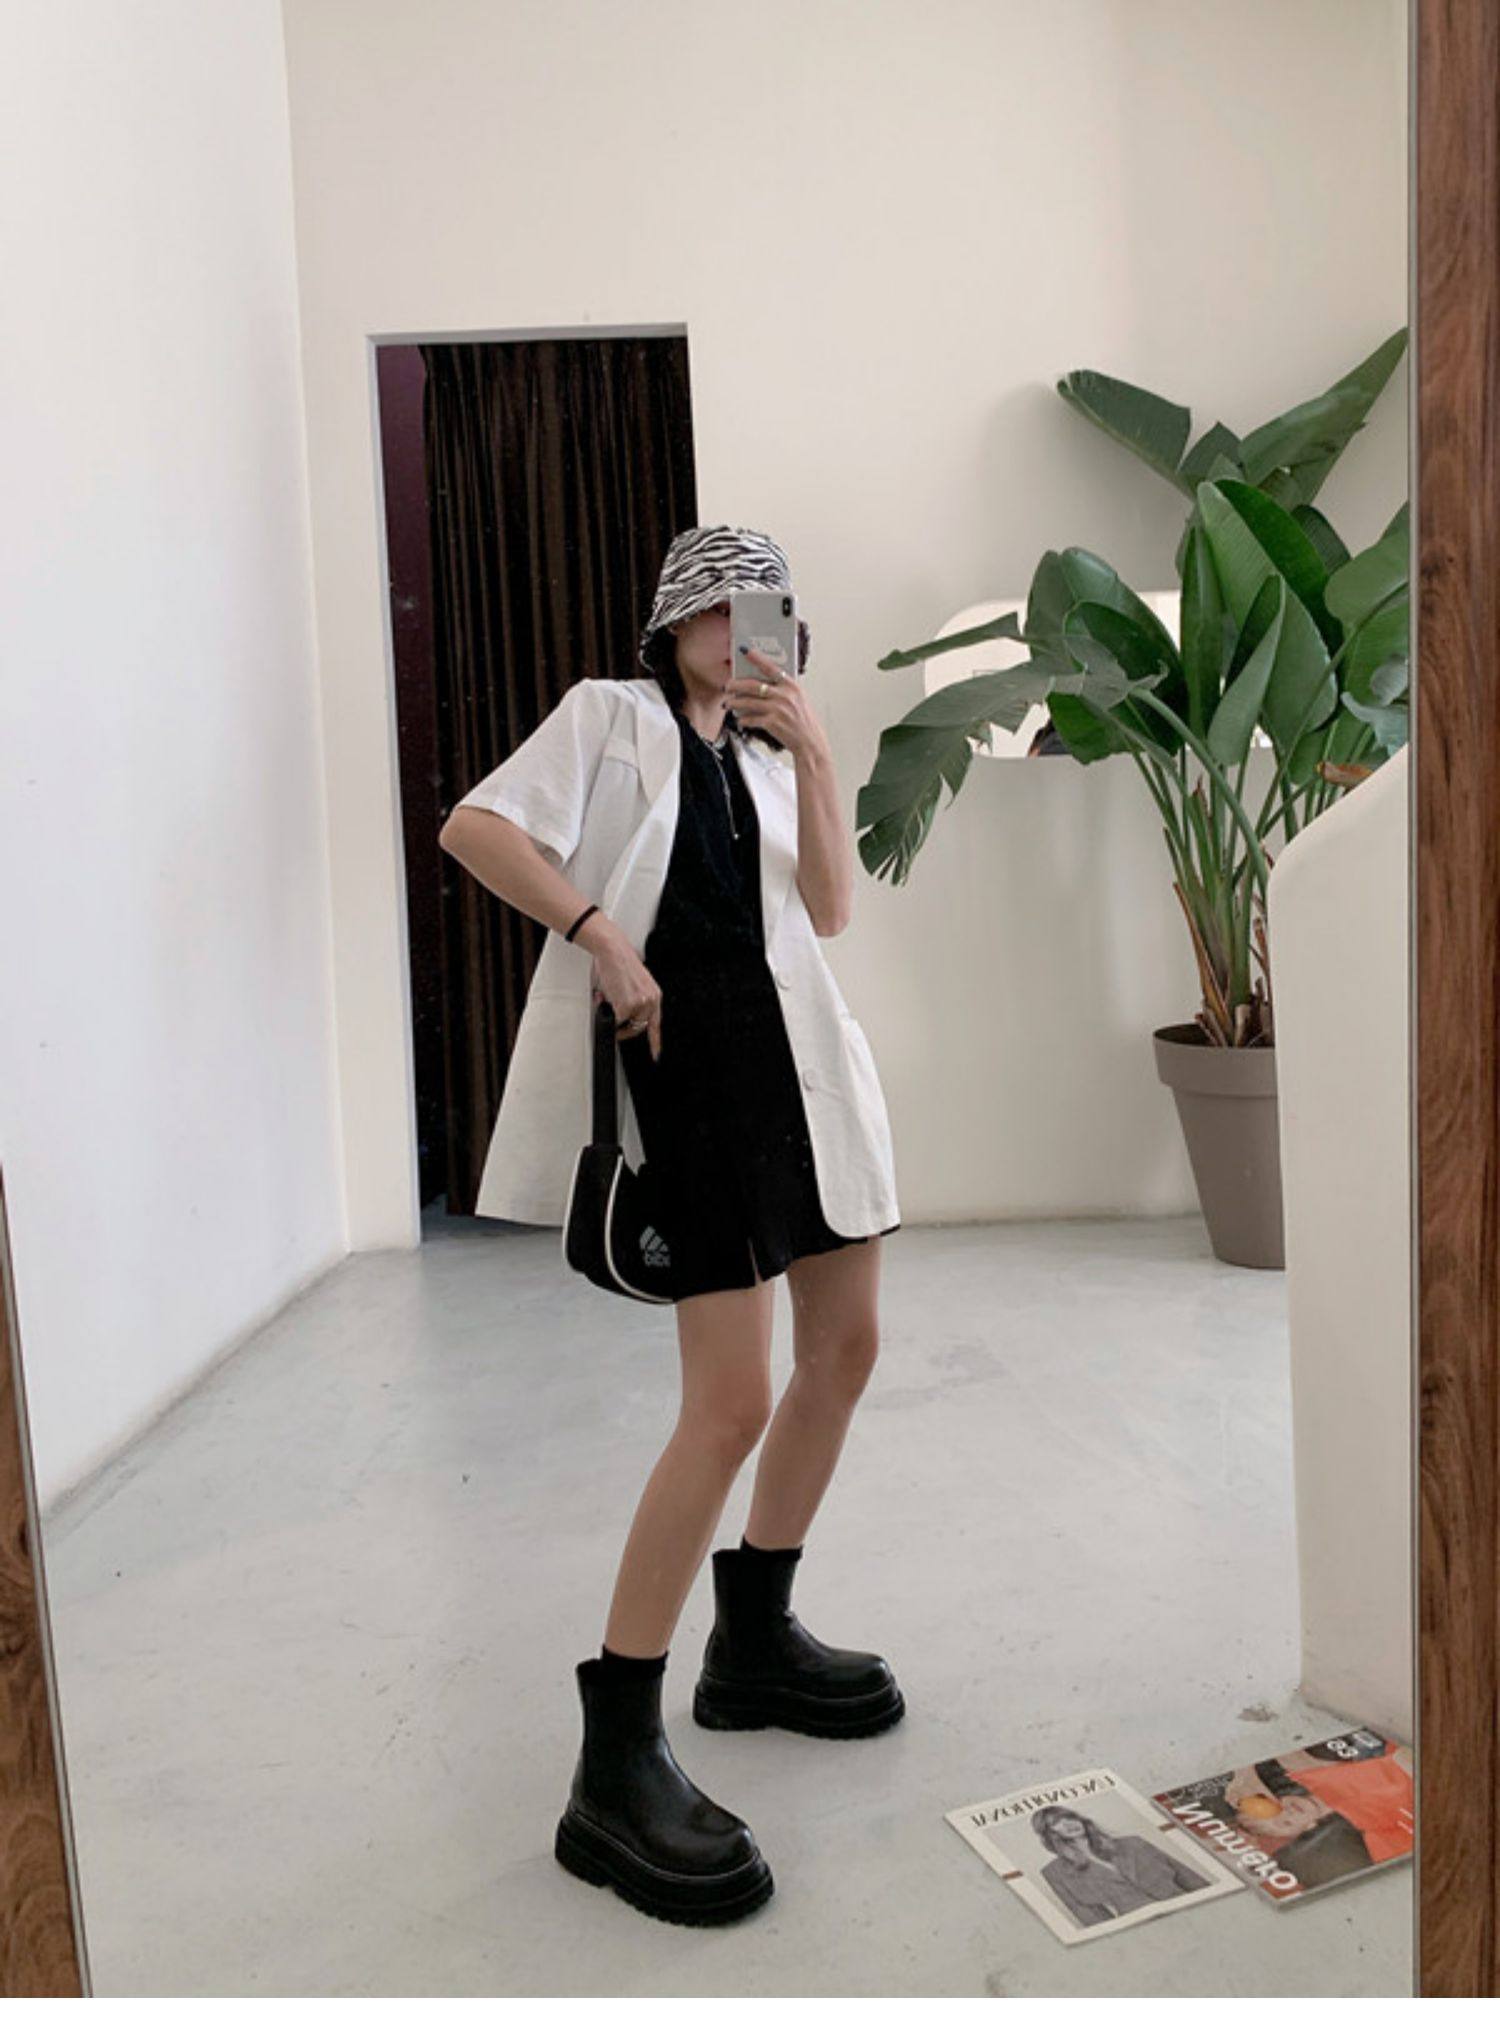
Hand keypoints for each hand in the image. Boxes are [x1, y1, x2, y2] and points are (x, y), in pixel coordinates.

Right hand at [579, 919, 664, 1059]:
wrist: (613, 950)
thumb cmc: (619, 963)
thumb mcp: (635, 983)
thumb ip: (635, 999)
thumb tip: (623, 1015)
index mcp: (655, 995)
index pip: (656, 1024)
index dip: (656, 1042)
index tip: (656, 1055)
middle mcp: (651, 1000)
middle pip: (637, 1027)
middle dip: (623, 1027)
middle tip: (613, 1019)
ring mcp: (640, 1004)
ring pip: (624, 1024)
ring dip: (613, 1016)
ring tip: (606, 998)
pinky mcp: (627, 1006)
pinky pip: (614, 1020)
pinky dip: (606, 1011)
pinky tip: (604, 996)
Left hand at [726, 646, 829, 761]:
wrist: (810, 742)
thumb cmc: (803, 721)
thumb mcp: (797, 699)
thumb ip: (783, 690)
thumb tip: (760, 684)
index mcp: (791, 686)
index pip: (771, 667)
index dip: (756, 658)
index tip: (744, 650)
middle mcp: (784, 695)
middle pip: (753, 685)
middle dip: (736, 684)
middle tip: (727, 685)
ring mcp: (778, 709)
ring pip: (748, 702)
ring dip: (734, 702)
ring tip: (727, 703)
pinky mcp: (772, 723)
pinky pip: (750, 719)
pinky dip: (742, 719)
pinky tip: (740, 719)